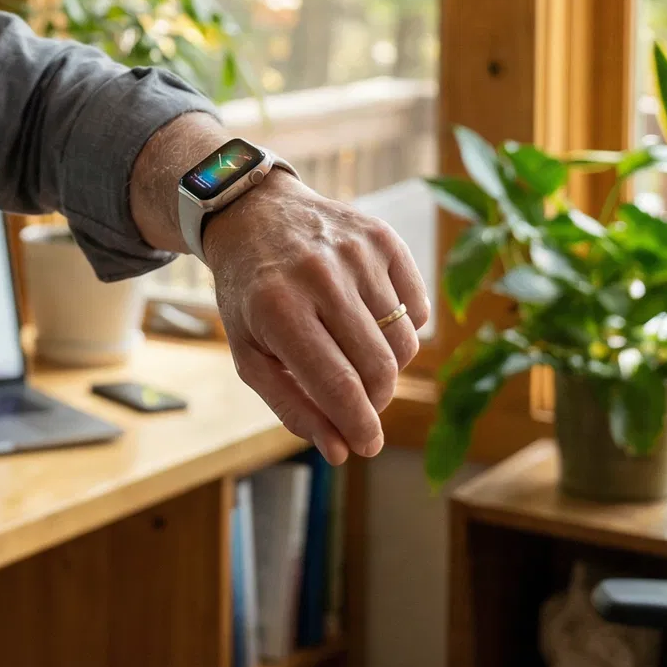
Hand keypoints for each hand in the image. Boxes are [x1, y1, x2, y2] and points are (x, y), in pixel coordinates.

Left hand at [201, 172, 429, 463]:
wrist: (252, 214)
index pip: (339, 385)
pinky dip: (403, 326)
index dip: (361, 427)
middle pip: (379, 368)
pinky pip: (418, 307)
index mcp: (278, 309)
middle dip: (375, 401)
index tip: (367, 446)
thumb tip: (341, 451)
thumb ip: (291, 406)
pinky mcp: (382, 237)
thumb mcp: (249, 352)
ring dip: (388, 365)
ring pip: (406, 342)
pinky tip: (369, 318)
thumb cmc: (251, 296)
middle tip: (357, 402)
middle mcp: (319, 275)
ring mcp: (356, 252)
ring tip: (355, 354)